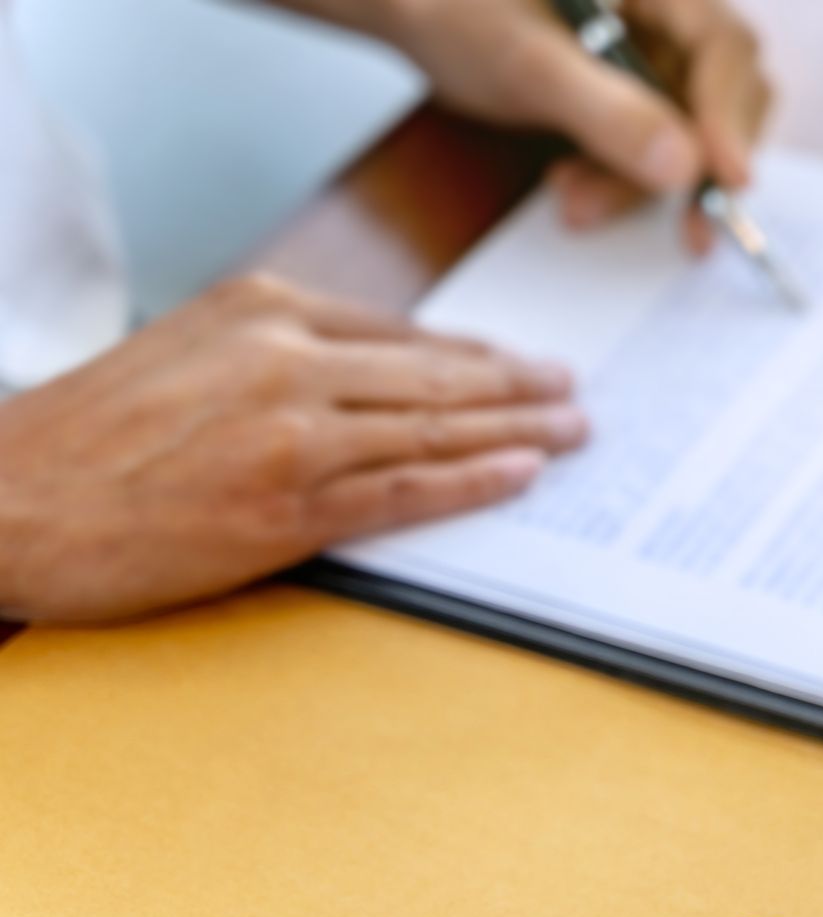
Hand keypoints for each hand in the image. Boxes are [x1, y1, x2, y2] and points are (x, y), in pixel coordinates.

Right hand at [0, 274, 583, 623]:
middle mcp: (284, 361)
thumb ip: (282, 352)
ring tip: (574, 433)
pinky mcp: (287, 509)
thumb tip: (378, 373)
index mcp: (262, 310)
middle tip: (575, 393)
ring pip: (433, 430)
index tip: (523, 363)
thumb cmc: (97, 435)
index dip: (475, 354)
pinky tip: (523, 473)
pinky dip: (473, 481)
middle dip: (518, 387)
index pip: (402, 334)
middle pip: (434, 377)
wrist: (13, 501)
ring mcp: (291, 436)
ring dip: (519, 431)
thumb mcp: (189, 351)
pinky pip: (405, 491)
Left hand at [361, 0, 771, 240]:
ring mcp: (651, 58)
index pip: (723, 47)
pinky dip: (620, 182)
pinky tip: (573, 188)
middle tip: (672, 227)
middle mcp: (665, 16)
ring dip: (638, 185)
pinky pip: (653, 150)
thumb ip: (606, 109)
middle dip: (687, 165)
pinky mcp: (632, 95)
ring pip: (689, 137)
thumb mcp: (524, 61)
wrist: (410, 9)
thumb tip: (687, 166)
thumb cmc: (454, 7)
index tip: (727, 178)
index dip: (730, 115)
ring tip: (571, 199)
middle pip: (723, 98)